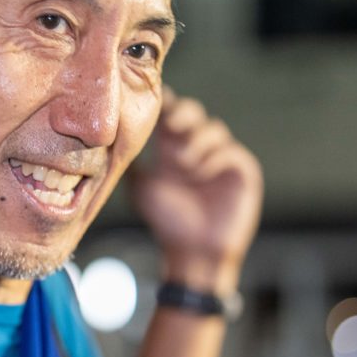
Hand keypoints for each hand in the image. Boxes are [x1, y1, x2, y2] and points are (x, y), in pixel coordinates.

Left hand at [131, 87, 263, 294]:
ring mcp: (221, 158)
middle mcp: (198, 147)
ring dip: (196, 141)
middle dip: (182, 113)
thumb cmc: (168, 221)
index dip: (164, 105)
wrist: (192, 251)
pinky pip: (231, 152)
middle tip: (171, 124)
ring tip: (183, 164)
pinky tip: (199, 173)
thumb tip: (115, 140)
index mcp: (174, 148)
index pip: (170, 114)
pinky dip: (214, 157)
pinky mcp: (242, 172)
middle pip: (193, 112)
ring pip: (213, 128)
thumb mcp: (142, 188)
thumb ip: (133, 163)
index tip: (152, 104)